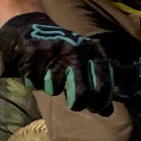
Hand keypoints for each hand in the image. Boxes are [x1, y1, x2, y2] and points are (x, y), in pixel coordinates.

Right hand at [0, 12, 114, 113]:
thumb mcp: (86, 60)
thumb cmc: (63, 51)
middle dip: (78, 104)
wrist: (32, 28)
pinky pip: (35, 83)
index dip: (101, 101)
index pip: (104, 84)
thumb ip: (98, 83)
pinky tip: (35, 69)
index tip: (96, 108)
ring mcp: (54, 52)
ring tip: (50, 75)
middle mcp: (75, 51)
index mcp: (92, 52)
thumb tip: (108, 112)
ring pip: (55, 89)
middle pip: (82, 93)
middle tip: (74, 105)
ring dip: (51, 87)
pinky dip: (34, 81)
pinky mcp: (33, 55)